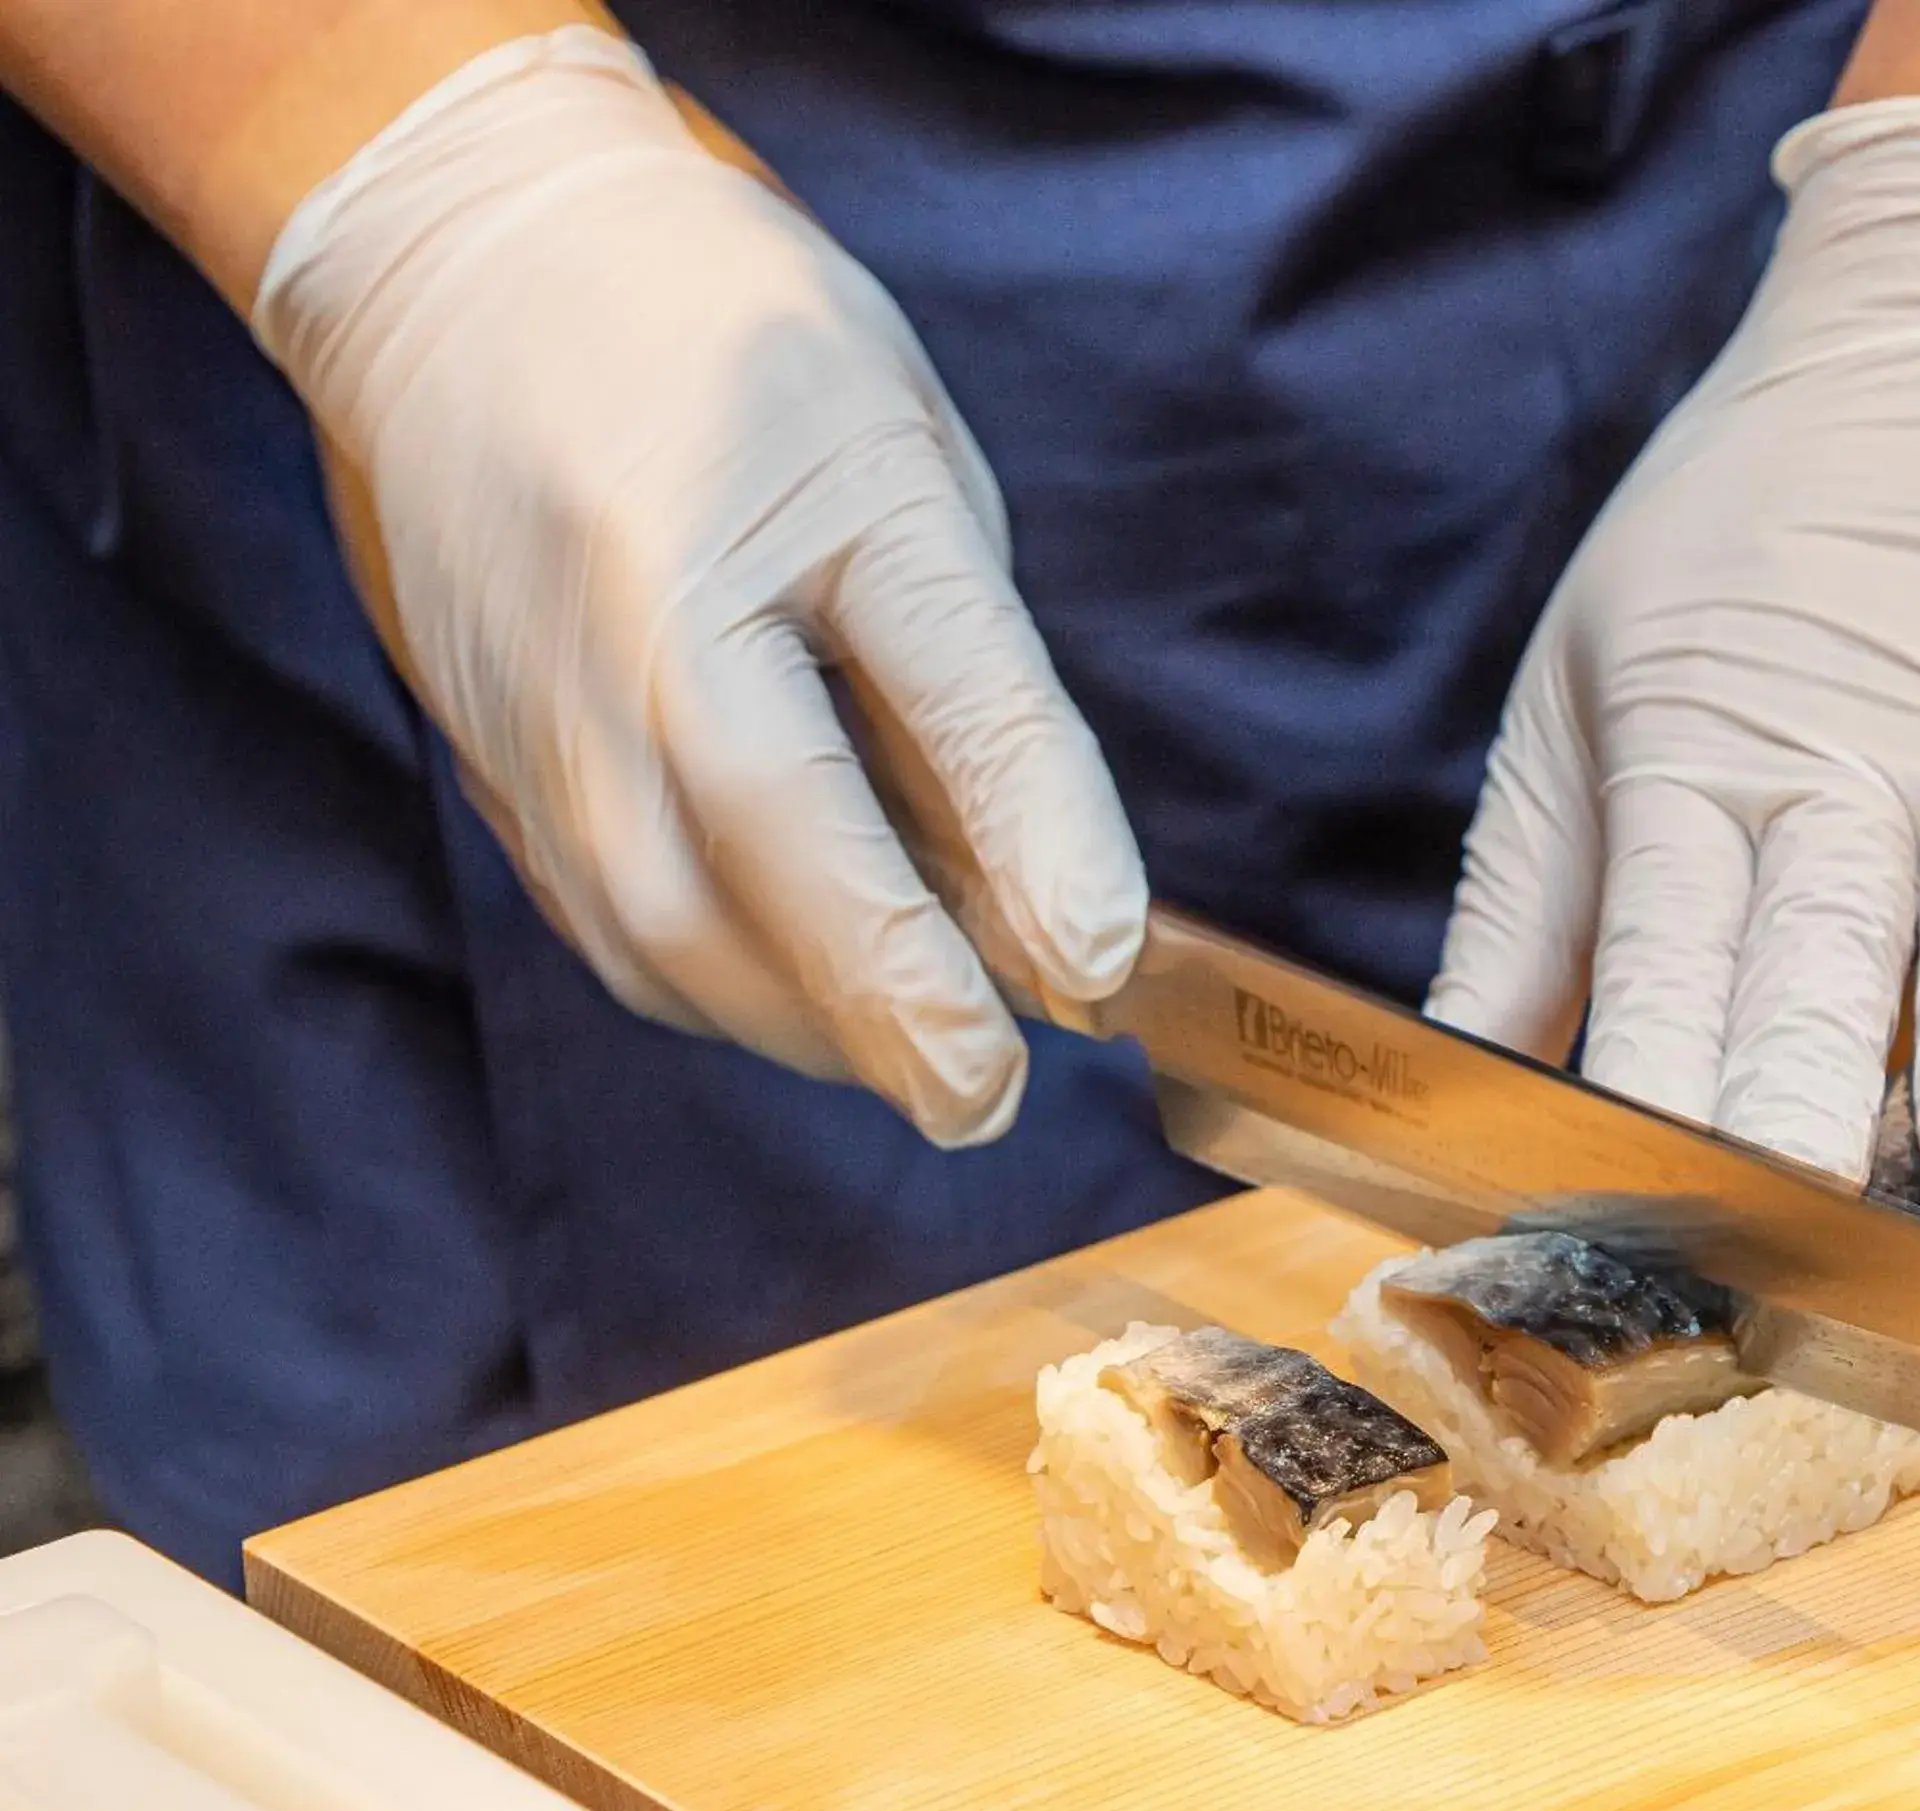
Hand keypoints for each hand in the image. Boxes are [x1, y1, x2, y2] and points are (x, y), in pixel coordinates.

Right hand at [254, 28, 1141, 1143]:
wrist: (459, 252)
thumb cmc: (723, 343)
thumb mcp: (902, 463)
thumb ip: (976, 685)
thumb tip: (1055, 902)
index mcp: (761, 507)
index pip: (935, 704)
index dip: (1033, 851)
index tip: (1103, 974)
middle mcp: (623, 629)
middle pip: (758, 874)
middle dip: (891, 1013)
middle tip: (992, 1093)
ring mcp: (529, 707)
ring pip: (667, 939)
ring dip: (807, 1027)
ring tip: (919, 1053)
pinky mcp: (488, 760)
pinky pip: (609, 926)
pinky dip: (721, 990)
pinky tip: (805, 996)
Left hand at [1428, 94, 1919, 1196]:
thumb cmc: (1745, 534)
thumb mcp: (1584, 677)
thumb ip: (1529, 901)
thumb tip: (1450, 1084)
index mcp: (1692, 760)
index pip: (1663, 952)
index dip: (1651, 1082)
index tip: (1630, 1210)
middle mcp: (1849, 766)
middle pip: (1821, 954)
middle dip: (1809, 1086)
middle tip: (1804, 1204)